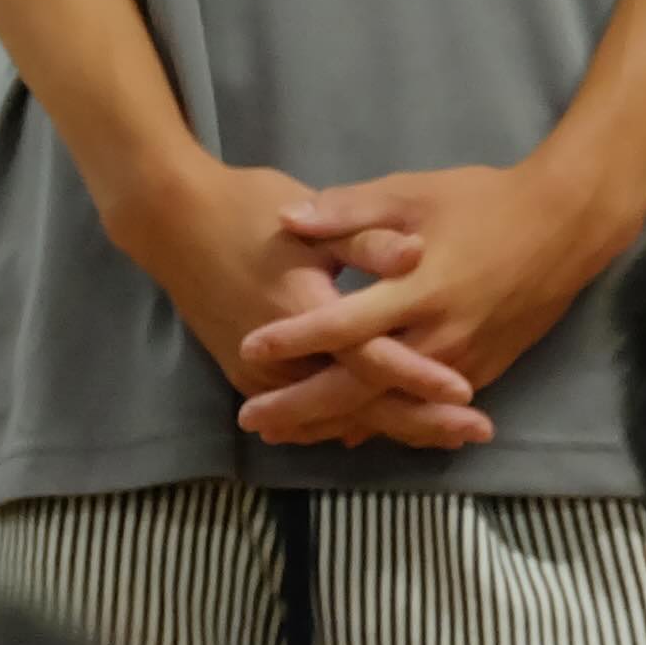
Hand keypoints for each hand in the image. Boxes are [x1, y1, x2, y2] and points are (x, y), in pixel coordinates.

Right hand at [104, 153, 488, 454]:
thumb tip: (418, 252)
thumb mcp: (308, 218)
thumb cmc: (244, 208)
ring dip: (390, 427)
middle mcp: (281, 356)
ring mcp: (260, 374)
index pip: (370, 358)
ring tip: (446, 436)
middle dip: (420, 422)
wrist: (169, 219)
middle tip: (476, 432)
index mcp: (302, 311)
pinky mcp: (247, 375)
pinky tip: (383, 428)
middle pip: (360, 404)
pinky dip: (348, 422)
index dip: (419, 377)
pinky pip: (308, 411)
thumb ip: (365, 239)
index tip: (467, 394)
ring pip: (335, 417)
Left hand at [233, 156, 643, 434]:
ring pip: (392, 407)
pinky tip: (351, 429)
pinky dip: (384, 420)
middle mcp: (440, 337)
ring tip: (288, 434)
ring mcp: (465, 360)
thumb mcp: (411, 193)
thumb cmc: (482, 202)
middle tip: (252, 419)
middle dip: (304, 407)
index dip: (294, 339)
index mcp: (417, 290)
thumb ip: (348, 211)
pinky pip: (424, 407)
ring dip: (339, 422)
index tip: (248, 347)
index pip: (343, 326)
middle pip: (362, 386)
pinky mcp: (485, 368)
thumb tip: (287, 219)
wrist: (564, 226)